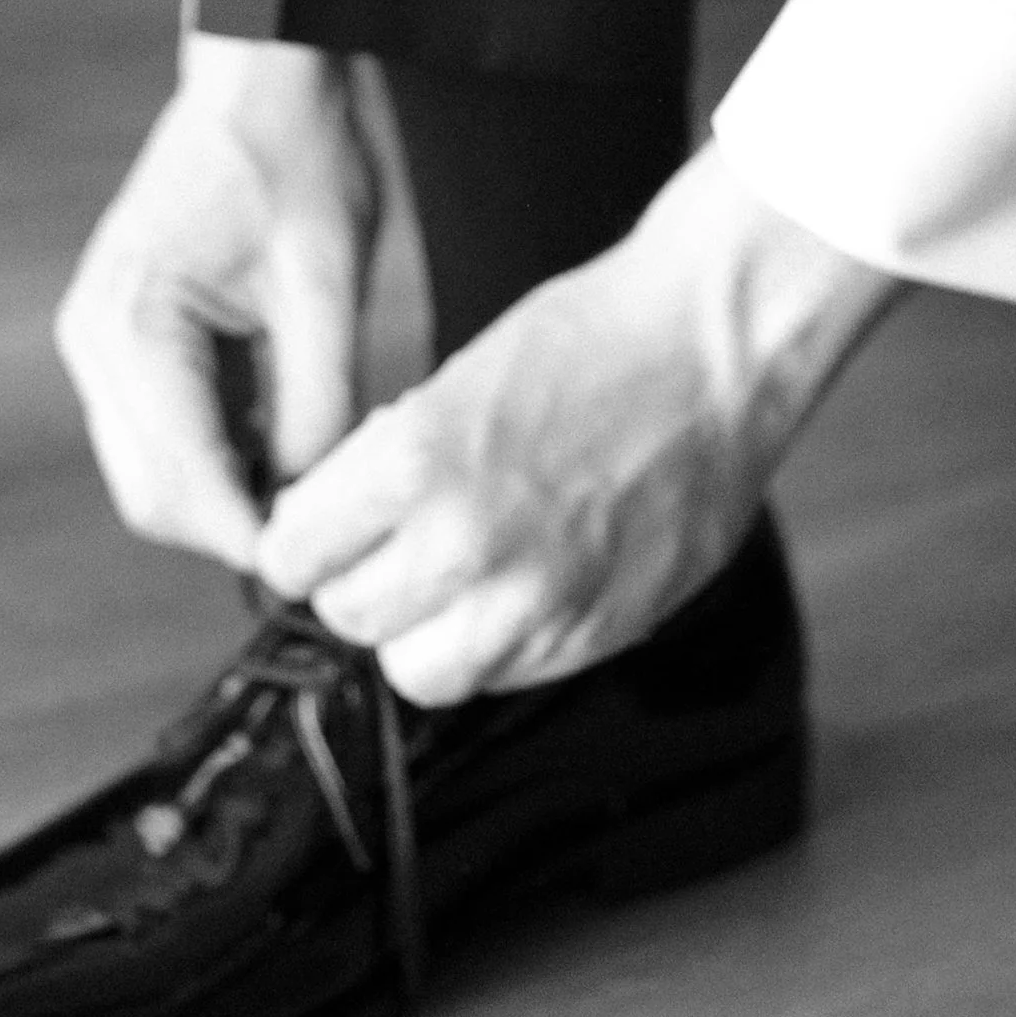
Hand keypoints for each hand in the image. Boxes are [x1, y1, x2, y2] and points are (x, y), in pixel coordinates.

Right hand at [54, 32, 379, 567]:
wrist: (262, 73)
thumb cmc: (299, 153)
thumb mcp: (328, 284)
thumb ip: (317, 404)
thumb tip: (311, 510)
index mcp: (134, 324)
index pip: (181, 482)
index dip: (251, 539)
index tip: (322, 566)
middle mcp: (96, 339)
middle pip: (153, 494)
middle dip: (234, 527)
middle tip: (327, 537)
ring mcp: (100, 339)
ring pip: (152, 472)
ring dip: (226, 494)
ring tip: (316, 487)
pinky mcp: (123, 335)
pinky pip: (160, 431)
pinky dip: (217, 454)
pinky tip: (284, 439)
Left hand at [255, 144, 898, 702]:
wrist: (718, 347)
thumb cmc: (591, 339)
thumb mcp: (452, 380)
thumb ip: (387, 469)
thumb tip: (331, 532)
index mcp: (417, 463)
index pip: (297, 555)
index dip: (303, 540)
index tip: (316, 533)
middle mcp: (469, 546)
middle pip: (351, 620)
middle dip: (357, 583)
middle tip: (385, 549)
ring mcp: (540, 601)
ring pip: (422, 673)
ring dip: (422, 630)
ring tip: (450, 580)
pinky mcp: (599, 633)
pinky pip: (507, 676)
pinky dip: (498, 643)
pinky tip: (520, 584)